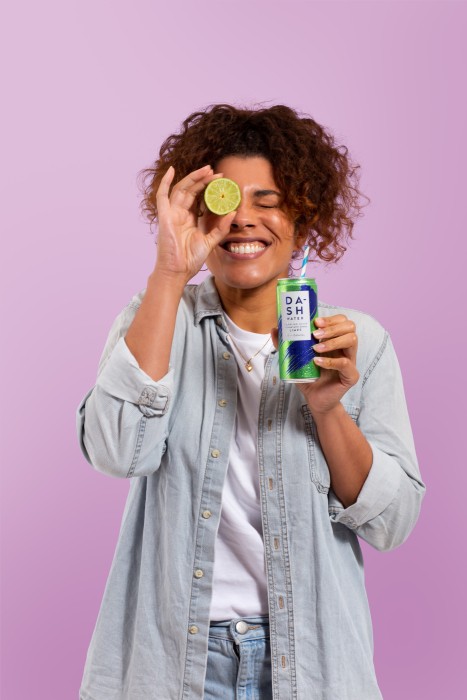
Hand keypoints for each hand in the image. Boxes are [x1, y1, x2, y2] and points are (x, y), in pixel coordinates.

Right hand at [154, 165, 235, 280]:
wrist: (178, 271)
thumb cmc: (190, 259)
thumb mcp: (210, 241)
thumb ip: (221, 228)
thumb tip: (233, 213)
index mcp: (189, 219)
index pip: (198, 197)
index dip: (208, 187)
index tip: (221, 180)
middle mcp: (179, 214)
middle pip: (190, 190)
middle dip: (203, 179)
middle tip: (216, 171)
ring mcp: (171, 214)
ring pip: (181, 189)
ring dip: (193, 178)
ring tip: (206, 170)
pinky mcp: (164, 216)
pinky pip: (162, 196)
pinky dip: (165, 182)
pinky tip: (172, 170)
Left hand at [272, 314, 358, 415]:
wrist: (315, 400)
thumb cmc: (308, 377)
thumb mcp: (296, 359)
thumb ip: (286, 345)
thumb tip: (274, 329)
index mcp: (336, 340)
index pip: (341, 321)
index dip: (330, 318)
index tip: (315, 322)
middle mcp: (345, 348)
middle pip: (350, 326)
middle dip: (332, 327)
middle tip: (315, 334)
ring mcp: (351, 361)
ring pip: (352, 339)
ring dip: (333, 341)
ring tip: (316, 348)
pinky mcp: (351, 376)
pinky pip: (346, 363)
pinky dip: (331, 361)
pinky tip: (317, 362)